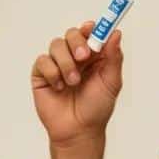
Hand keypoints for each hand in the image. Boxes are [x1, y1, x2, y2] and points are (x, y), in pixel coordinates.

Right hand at [31, 21, 122, 146]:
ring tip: (73, 83)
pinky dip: (52, 72)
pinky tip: (59, 87)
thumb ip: (114, 57)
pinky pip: (42, 61)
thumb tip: (115, 33)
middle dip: (77, 42)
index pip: (90, 32)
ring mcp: (57, 65)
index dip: (91, 27)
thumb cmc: (96, 109)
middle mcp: (74, 57)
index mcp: (93, 56)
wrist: (78, 131)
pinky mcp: (42, 75)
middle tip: (83, 57)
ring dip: (66, 63)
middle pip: (71, 33)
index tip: (93, 28)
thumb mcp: (112, 82)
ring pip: (56, 45)